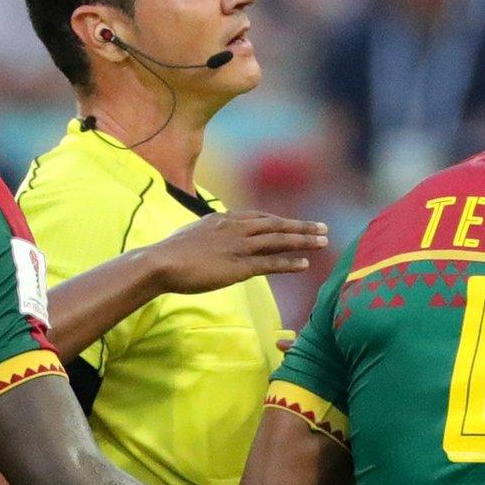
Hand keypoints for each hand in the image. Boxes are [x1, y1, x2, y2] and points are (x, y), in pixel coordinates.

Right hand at [146, 211, 327, 294]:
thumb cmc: (169, 252)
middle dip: (301, 226)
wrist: (160, 262)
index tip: (294, 223)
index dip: (279, 221)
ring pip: (279, 240)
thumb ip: (205, 233)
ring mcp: (240, 247)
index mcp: (224, 219)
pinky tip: (305, 264)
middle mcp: (236, 228)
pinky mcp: (239, 266)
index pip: (259, 217)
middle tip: (322, 227)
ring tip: (323, 240)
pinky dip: (290, 262)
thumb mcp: (190, 234)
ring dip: (304, 240)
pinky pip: (271, 263)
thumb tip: (206, 235)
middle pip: (276, 224)